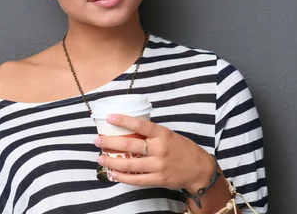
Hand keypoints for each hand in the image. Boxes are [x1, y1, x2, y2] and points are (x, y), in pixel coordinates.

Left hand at [94, 114, 212, 191]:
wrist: (199, 169)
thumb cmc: (182, 149)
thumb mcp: (169, 135)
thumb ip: (152, 133)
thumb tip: (129, 128)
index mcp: (162, 134)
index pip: (140, 124)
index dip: (123, 120)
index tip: (109, 117)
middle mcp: (159, 149)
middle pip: (130, 144)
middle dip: (110, 142)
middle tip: (97, 140)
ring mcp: (158, 165)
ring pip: (130, 163)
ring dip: (112, 161)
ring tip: (100, 158)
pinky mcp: (158, 179)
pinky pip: (136, 179)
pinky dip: (123, 177)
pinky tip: (113, 173)